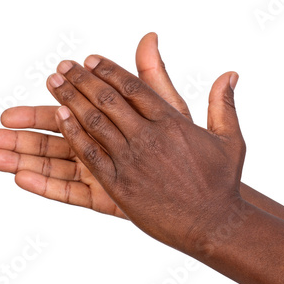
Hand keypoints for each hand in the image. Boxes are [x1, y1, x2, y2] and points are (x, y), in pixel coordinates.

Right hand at [0, 33, 190, 218]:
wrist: (203, 193)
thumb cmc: (188, 148)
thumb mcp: (171, 110)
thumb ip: (154, 79)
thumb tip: (149, 37)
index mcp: (114, 123)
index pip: (79, 106)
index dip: (58, 97)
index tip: (37, 87)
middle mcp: (104, 145)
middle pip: (58, 135)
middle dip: (26, 130)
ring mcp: (101, 172)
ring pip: (57, 164)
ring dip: (23, 158)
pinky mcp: (104, 197)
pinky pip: (71, 192)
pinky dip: (46, 185)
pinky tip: (19, 178)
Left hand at [49, 55, 244, 251]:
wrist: (212, 224)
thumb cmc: (223, 183)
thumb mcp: (229, 139)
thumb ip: (222, 104)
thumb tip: (230, 73)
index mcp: (172, 122)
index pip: (134, 87)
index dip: (109, 70)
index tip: (90, 59)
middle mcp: (148, 137)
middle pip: (108, 100)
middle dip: (82, 79)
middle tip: (63, 66)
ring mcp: (132, 161)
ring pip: (94, 123)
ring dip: (71, 100)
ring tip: (53, 83)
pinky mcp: (120, 185)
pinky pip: (90, 155)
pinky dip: (74, 134)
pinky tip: (60, 118)